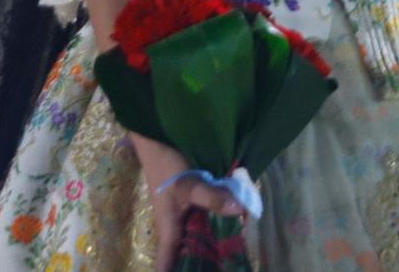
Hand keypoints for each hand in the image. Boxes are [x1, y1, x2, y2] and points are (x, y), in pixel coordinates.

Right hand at [133, 134, 244, 271]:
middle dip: (207, 258)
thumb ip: (212, 198)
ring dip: (216, 237)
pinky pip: (208, 215)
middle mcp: (177, 226)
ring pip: (202, 232)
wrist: (159, 138)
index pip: (167, 263)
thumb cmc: (168, 165)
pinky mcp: (196, 199)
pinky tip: (238, 218)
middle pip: (190, 250)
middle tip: (229, 261)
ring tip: (238, 247)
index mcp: (169, 230)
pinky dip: (220, 219)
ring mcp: (186, 212)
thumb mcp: (189, 184)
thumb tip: (239, 211)